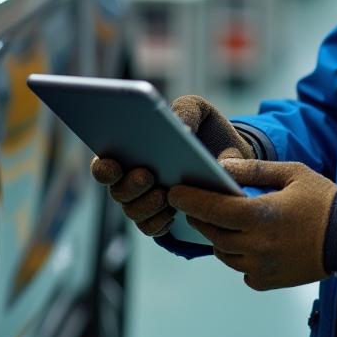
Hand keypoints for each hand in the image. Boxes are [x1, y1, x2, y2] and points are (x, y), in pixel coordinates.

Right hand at [88, 94, 252, 237]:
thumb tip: (181, 126)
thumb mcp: (198, 110)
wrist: (232, 155)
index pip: (104, 164)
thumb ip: (186, 109)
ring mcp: (145, 202)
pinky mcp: (161, 219)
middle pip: (117, 191)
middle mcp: (131, 179)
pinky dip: (159, 221)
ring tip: (164, 194)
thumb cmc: (204, 129)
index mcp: (131, 152)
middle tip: (148, 175)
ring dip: (145, 204)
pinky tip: (173, 212)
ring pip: (133, 211)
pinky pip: (152, 227)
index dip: (103, 167)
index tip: (114, 164)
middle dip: (130, 185)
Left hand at [168, 160, 336, 290]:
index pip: (212, 209)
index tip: (174, 192)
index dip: (190, 200)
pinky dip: (239, 257)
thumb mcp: (292, 173)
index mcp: (260, 215)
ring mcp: (261, 267)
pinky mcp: (269, 281)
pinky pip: (241, 270)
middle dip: (200, 217)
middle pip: (213, 233)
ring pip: (224, 253)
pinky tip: (249, 243)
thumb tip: (223, 168)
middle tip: (194, 205)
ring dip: (219, 237)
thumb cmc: (323, 201)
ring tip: (224, 222)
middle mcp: (256, 245)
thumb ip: (255, 169)